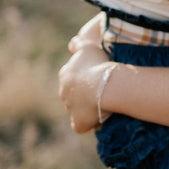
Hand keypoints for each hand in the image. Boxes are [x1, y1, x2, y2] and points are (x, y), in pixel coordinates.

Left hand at [59, 15, 110, 132]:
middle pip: (74, 95)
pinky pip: (81, 126)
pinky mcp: (77, 122)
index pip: (73, 79)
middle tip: (102, 94)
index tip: (99, 81)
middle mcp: (63, 92)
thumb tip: (72, 42)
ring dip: (88, 110)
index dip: (86, 81)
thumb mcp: (88, 47)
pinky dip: (88, 124)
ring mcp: (69, 108)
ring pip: (78, 110)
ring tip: (104, 107)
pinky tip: (99, 121)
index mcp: (65, 74)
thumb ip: (79, 43)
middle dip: (85, 96)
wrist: (105, 85)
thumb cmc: (99, 64)